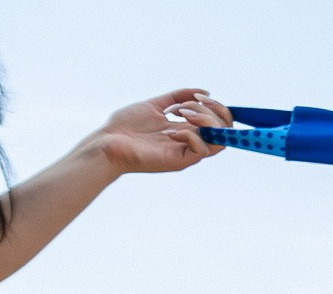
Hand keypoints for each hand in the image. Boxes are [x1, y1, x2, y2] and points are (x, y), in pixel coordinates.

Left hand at [87, 90, 228, 175]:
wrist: (108, 142)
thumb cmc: (126, 126)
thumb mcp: (154, 104)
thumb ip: (177, 97)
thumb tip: (204, 92)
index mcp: (187, 130)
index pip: (219, 122)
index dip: (216, 107)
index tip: (200, 96)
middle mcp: (191, 141)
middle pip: (224, 130)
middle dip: (212, 112)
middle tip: (187, 106)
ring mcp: (187, 152)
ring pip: (219, 140)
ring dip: (205, 121)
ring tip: (181, 113)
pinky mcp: (180, 161)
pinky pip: (202, 150)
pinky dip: (191, 135)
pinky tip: (171, 132)